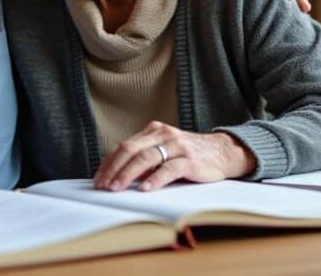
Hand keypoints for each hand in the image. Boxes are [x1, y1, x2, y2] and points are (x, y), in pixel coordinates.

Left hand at [93, 122, 255, 191]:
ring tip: (117, 188)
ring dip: (128, 174)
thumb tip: (117, 177)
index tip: (98, 179)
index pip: (124, 146)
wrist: (223, 152)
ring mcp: (177, 146)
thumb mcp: (164, 152)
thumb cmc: (189, 155)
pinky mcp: (190, 159)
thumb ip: (144, 160)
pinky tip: (144, 189)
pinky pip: (169, 168)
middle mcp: (163, 134)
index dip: (108, 163)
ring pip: (146, 158)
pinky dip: (154, 179)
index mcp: (153, 131)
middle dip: (113, 169)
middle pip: (130, 149)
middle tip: (102, 186)